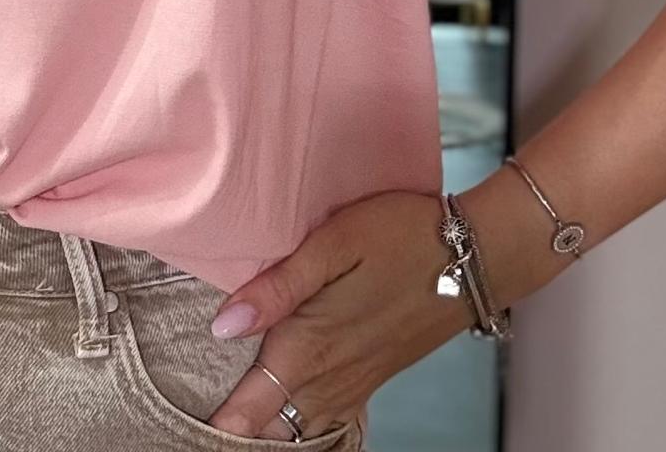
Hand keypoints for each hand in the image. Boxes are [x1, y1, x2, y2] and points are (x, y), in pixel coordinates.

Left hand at [202, 191, 473, 439]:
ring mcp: (357, 380)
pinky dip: (301, 420)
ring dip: (267, 428)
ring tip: (234, 419)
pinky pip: (328, 415)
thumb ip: (277, 288)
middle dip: (237, 431)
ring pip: (300, 426)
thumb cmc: (401, 235)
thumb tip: (222, 326)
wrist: (478, 256)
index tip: (187, 427)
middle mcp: (331, 376)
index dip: (218, 426)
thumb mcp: (333, 244)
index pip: (251, 410)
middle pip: (272, 429)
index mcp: (311, 347)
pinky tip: (290, 407)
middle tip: (200, 422)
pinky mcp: (375, 373)